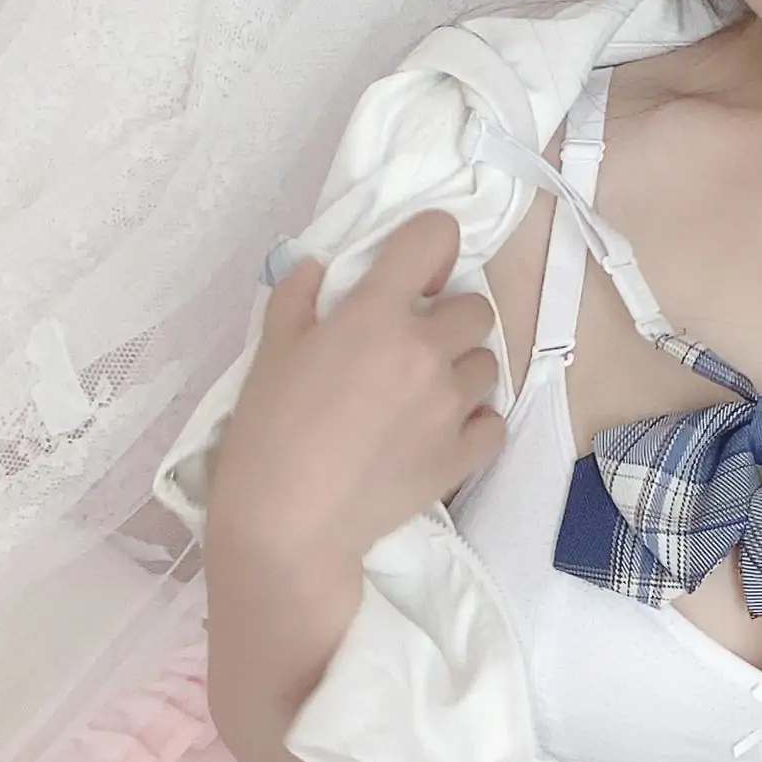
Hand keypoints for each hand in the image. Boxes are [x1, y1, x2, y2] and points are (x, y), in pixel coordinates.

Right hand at [209, 209, 507, 574]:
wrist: (288, 523)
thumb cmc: (267, 431)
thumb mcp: (270, 350)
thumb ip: (298, 295)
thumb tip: (319, 268)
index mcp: (377, 313)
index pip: (434, 238)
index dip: (431, 243)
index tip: (415, 270)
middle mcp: (426, 350)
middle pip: (476, 308)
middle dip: (448, 317)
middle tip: (412, 343)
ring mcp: (451, 406)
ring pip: (489, 363)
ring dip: (462, 368)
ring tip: (424, 392)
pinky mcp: (461, 456)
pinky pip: (494, 422)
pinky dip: (476, 422)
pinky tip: (443, 431)